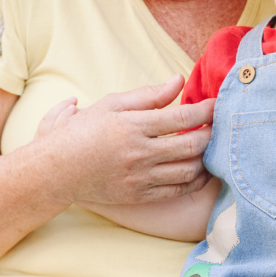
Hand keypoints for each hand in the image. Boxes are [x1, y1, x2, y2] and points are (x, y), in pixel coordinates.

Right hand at [38, 76, 214, 204]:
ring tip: (210, 147)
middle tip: (219, 127)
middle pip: (191, 144)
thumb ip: (149, 95)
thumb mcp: (112, 105)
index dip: (205, 110)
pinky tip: (199, 169)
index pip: (181, 116)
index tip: (217, 105)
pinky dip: (195, 180)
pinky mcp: (139, 195)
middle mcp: (138, 153)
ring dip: (206, 158)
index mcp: (132, 125)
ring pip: (188, 170)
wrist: (57, 170)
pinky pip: (177, 190)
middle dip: (212, 135)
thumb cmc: (83, 131)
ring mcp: (140, 177)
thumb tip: (179, 80)